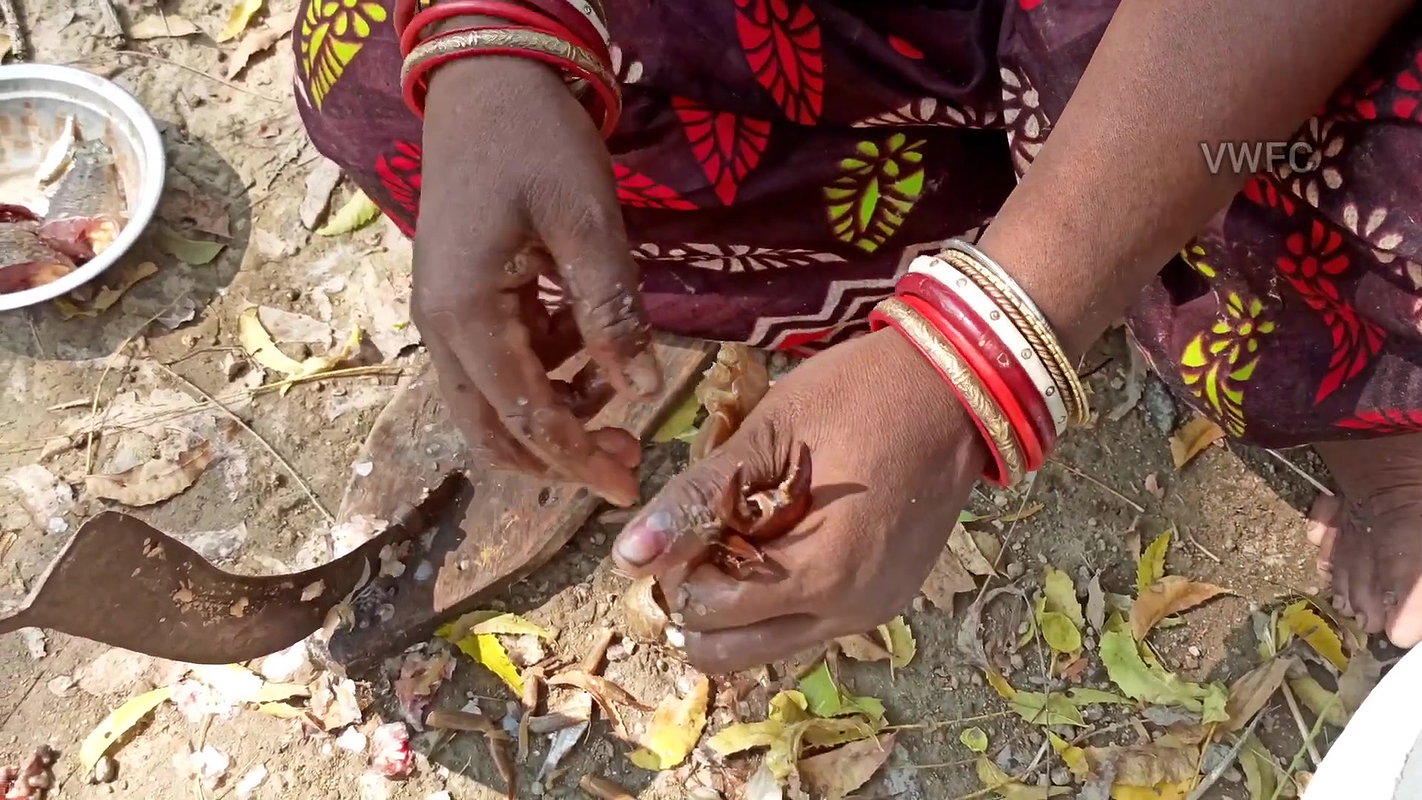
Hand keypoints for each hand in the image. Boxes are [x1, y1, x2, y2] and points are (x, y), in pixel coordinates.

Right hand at [412, 55, 658, 506]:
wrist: (485, 79)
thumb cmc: (536, 140)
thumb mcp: (587, 221)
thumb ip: (612, 310)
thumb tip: (642, 390)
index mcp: (467, 314)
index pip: (527, 417)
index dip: (580, 459)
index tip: (631, 484)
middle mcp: (442, 329)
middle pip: (494, 431)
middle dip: (560, 454)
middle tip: (629, 455)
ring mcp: (445, 315)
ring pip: (493, 404)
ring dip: (554, 414)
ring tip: (619, 388)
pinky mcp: (460, 300)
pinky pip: (498, 365)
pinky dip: (545, 374)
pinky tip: (589, 344)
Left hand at [611, 329, 989, 672]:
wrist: (957, 386)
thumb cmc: (858, 395)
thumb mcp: (767, 435)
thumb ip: (696, 498)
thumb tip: (626, 555)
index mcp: (819, 573)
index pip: (711, 615)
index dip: (678, 573)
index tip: (683, 525)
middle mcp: (850, 611)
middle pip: (735, 652)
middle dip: (701, 606)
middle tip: (702, 540)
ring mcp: (875, 610)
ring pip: (772, 644)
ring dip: (740, 607)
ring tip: (744, 534)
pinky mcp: (891, 598)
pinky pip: (813, 623)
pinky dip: (781, 598)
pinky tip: (784, 539)